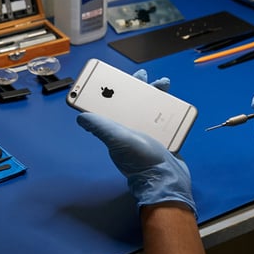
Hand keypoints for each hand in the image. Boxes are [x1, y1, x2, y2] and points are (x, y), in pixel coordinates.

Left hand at [76, 68, 193, 215]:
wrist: (167, 179)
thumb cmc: (141, 160)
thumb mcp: (118, 140)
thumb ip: (100, 128)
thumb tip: (80, 117)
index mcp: (117, 128)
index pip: (110, 105)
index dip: (110, 90)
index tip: (113, 77)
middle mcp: (131, 128)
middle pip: (131, 102)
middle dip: (136, 87)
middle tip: (142, 74)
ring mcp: (148, 131)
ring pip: (149, 106)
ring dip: (154, 93)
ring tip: (163, 82)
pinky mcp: (163, 135)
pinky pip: (163, 116)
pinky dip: (167, 105)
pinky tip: (172, 99)